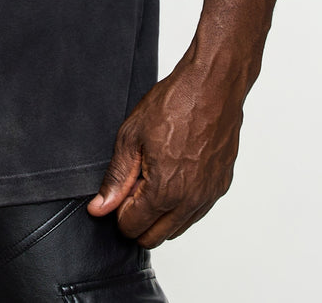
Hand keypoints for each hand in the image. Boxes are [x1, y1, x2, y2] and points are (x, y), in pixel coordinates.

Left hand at [86, 57, 244, 246]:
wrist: (213, 85)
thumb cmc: (174, 103)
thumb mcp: (131, 136)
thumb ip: (116, 178)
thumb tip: (100, 208)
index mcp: (165, 192)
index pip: (132, 228)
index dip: (118, 210)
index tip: (120, 187)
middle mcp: (190, 201)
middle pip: (155, 237)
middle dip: (138, 219)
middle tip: (133, 186)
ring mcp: (209, 195)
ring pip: (177, 228)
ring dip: (160, 214)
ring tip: (153, 176)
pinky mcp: (221, 185)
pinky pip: (196, 211)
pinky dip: (181, 204)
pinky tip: (174, 173)